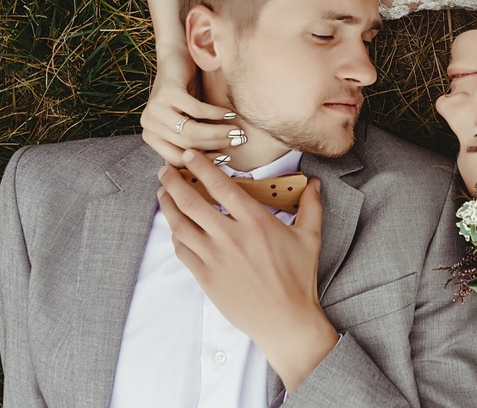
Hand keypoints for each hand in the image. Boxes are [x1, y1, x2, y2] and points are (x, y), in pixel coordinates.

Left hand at [141, 50, 239, 164]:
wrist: (177, 56)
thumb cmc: (187, 91)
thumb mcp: (189, 119)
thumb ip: (196, 139)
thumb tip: (221, 163)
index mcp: (151, 136)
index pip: (178, 159)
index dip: (203, 161)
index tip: (225, 159)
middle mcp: (149, 125)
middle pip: (188, 145)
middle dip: (217, 145)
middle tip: (239, 141)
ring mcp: (155, 109)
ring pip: (192, 132)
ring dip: (219, 132)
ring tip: (237, 131)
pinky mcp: (166, 94)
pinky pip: (197, 111)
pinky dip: (216, 114)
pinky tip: (229, 113)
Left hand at [156, 150, 338, 391]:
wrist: (285, 320)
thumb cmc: (299, 279)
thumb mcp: (310, 237)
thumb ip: (310, 206)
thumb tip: (313, 183)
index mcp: (256, 222)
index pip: (221, 186)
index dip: (201, 167)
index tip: (190, 155)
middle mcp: (232, 237)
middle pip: (192, 202)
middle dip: (174, 181)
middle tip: (166, 169)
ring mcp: (215, 258)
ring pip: (181, 225)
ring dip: (168, 205)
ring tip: (162, 192)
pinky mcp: (206, 278)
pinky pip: (182, 250)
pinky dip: (175, 234)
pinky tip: (175, 226)